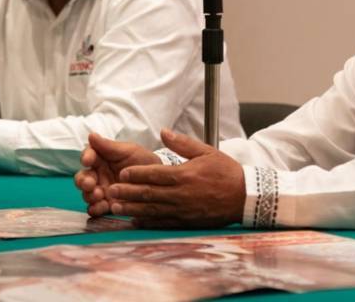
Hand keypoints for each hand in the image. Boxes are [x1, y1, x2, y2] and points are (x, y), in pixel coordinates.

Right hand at [74, 132, 160, 216]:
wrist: (158, 180)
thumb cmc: (143, 161)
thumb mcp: (129, 151)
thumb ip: (109, 146)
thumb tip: (91, 135)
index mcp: (102, 159)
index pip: (88, 156)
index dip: (86, 157)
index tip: (88, 160)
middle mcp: (98, 175)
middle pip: (82, 177)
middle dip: (83, 181)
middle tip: (89, 184)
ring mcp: (102, 191)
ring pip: (87, 194)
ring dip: (89, 195)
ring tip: (99, 195)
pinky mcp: (108, 205)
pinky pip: (96, 208)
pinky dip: (95, 208)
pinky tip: (100, 207)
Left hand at [106, 129, 245, 228]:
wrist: (244, 196)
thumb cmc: (225, 172)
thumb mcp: (206, 151)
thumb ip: (182, 143)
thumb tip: (163, 131)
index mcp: (184, 175)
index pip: (154, 173)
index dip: (136, 173)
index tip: (122, 172)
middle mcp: (180, 194)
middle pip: (148, 193)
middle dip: (127, 192)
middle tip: (111, 191)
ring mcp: (182, 210)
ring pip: (152, 210)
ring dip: (132, 209)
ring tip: (115, 207)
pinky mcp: (186, 222)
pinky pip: (163, 223)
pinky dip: (147, 222)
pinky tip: (135, 221)